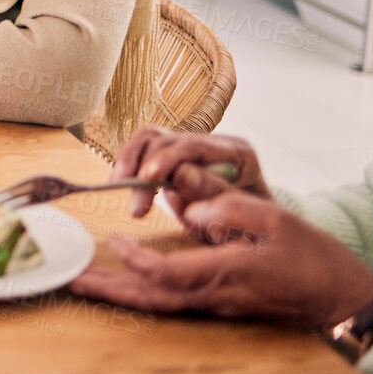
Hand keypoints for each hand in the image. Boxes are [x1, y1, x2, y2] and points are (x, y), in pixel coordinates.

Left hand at [70, 191, 372, 328]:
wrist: (342, 300)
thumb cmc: (314, 257)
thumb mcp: (278, 219)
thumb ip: (231, 208)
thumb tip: (189, 205)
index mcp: (228, 272)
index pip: (170, 274)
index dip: (137, 261)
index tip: (114, 240)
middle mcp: (216, 295)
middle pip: (151, 299)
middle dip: (109, 291)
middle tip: (71, 281)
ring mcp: (217, 305)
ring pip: (158, 306)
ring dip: (119, 295)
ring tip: (85, 285)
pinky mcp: (220, 307)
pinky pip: (172, 304)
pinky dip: (142, 296)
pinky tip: (125, 286)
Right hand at [114, 126, 273, 219]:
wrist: (255, 234)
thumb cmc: (253, 229)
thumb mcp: (240, 215)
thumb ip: (213, 193)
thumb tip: (179, 174)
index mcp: (236, 152)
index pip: (193, 145)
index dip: (166, 159)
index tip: (145, 179)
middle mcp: (212, 143)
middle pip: (166, 140)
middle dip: (143, 169)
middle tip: (137, 209)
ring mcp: (192, 149)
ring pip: (149, 138)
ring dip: (128, 162)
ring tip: (118, 187)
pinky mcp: (174, 158)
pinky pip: (143, 150)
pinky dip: (128, 164)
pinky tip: (120, 183)